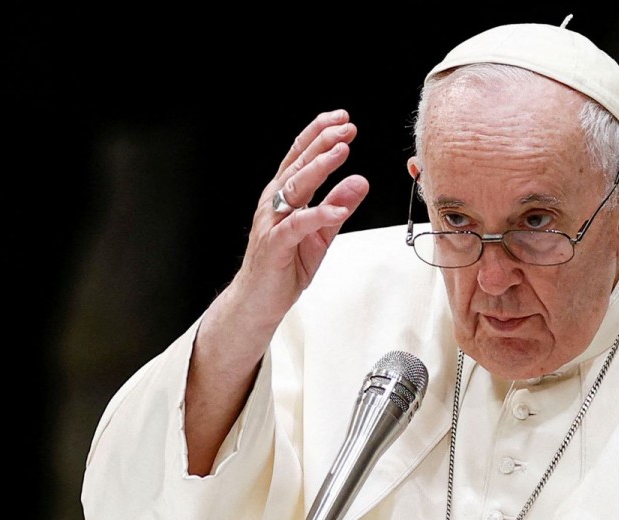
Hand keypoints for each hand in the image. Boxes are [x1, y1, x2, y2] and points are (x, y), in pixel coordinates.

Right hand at [233, 109, 369, 324]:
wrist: (258, 301)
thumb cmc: (284, 266)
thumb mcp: (320, 234)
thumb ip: (338, 207)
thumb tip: (360, 181)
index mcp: (283, 196)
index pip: (300, 157)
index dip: (319, 135)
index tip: (342, 119)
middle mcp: (274, 203)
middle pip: (298, 165)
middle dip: (323, 143)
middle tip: (347, 129)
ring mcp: (272, 222)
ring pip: (295, 188)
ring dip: (319, 168)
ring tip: (341, 153)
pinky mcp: (275, 245)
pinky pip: (297, 226)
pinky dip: (318, 215)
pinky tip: (337, 209)